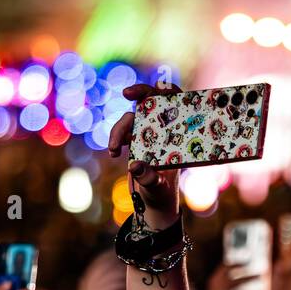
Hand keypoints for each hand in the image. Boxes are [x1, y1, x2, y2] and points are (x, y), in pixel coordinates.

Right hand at [107, 83, 181, 232]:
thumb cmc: (162, 193)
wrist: (154, 201)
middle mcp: (163, 131)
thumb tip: (134, 166)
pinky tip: (114, 152)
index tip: (158, 88)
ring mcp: (147, 134)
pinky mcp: (134, 141)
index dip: (167, 91)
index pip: (175, 104)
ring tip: (114, 150)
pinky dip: (116, 139)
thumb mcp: (157, 188)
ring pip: (132, 118)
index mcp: (176, 136)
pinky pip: (123, 132)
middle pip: (151, 102)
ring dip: (119, 129)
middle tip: (126, 93)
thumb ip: (148, 178)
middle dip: (138, 93)